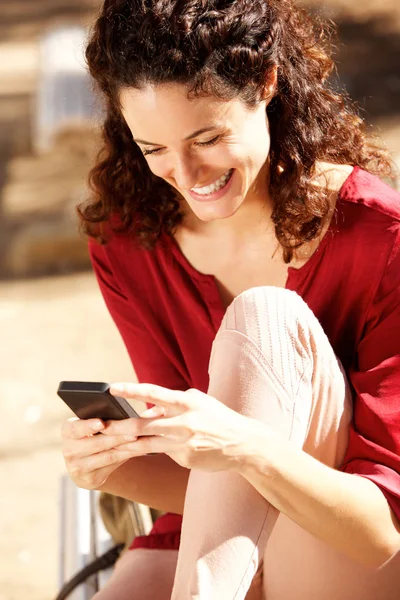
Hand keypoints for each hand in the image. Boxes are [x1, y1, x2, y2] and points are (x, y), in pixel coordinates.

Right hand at [61, 417, 138, 488]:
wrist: (86, 462)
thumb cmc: (93, 434)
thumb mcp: (91, 425)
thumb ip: (103, 419)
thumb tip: (125, 414)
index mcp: (67, 431)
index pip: (76, 428)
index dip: (89, 426)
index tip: (102, 423)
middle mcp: (69, 450)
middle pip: (97, 443)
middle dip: (117, 436)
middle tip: (134, 431)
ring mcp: (78, 467)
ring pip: (107, 455)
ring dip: (126, 447)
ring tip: (140, 440)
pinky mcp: (90, 479)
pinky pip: (113, 465)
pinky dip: (127, 456)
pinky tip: (140, 451)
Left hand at [103, 382, 257, 471]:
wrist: (243, 444)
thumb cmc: (217, 418)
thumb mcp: (197, 403)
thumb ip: (172, 405)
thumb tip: (148, 411)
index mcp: (186, 402)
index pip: (153, 393)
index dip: (131, 390)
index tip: (111, 388)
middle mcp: (183, 422)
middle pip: (143, 425)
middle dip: (120, 427)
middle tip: (101, 426)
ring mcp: (183, 443)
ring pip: (147, 444)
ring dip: (127, 444)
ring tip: (110, 444)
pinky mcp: (185, 459)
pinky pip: (165, 453)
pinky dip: (159, 450)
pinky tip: (157, 450)